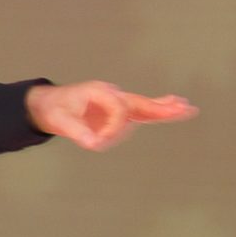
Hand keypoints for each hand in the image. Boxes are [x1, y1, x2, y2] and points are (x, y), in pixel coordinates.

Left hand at [26, 81, 194, 149]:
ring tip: (186, 108)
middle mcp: (112, 95)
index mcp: (99, 92)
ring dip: (164, 109)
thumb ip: (76, 132)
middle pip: (141, 102)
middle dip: (161, 107)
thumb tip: (93, 144)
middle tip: (184, 107)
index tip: (95, 142)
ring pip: (145, 107)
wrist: (49, 103)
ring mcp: (117, 102)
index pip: (118, 111)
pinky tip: (174, 107)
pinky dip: (157, 110)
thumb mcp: (60, 120)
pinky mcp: (118, 110)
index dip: (112, 129)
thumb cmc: (54, 109)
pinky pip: (141, 111)